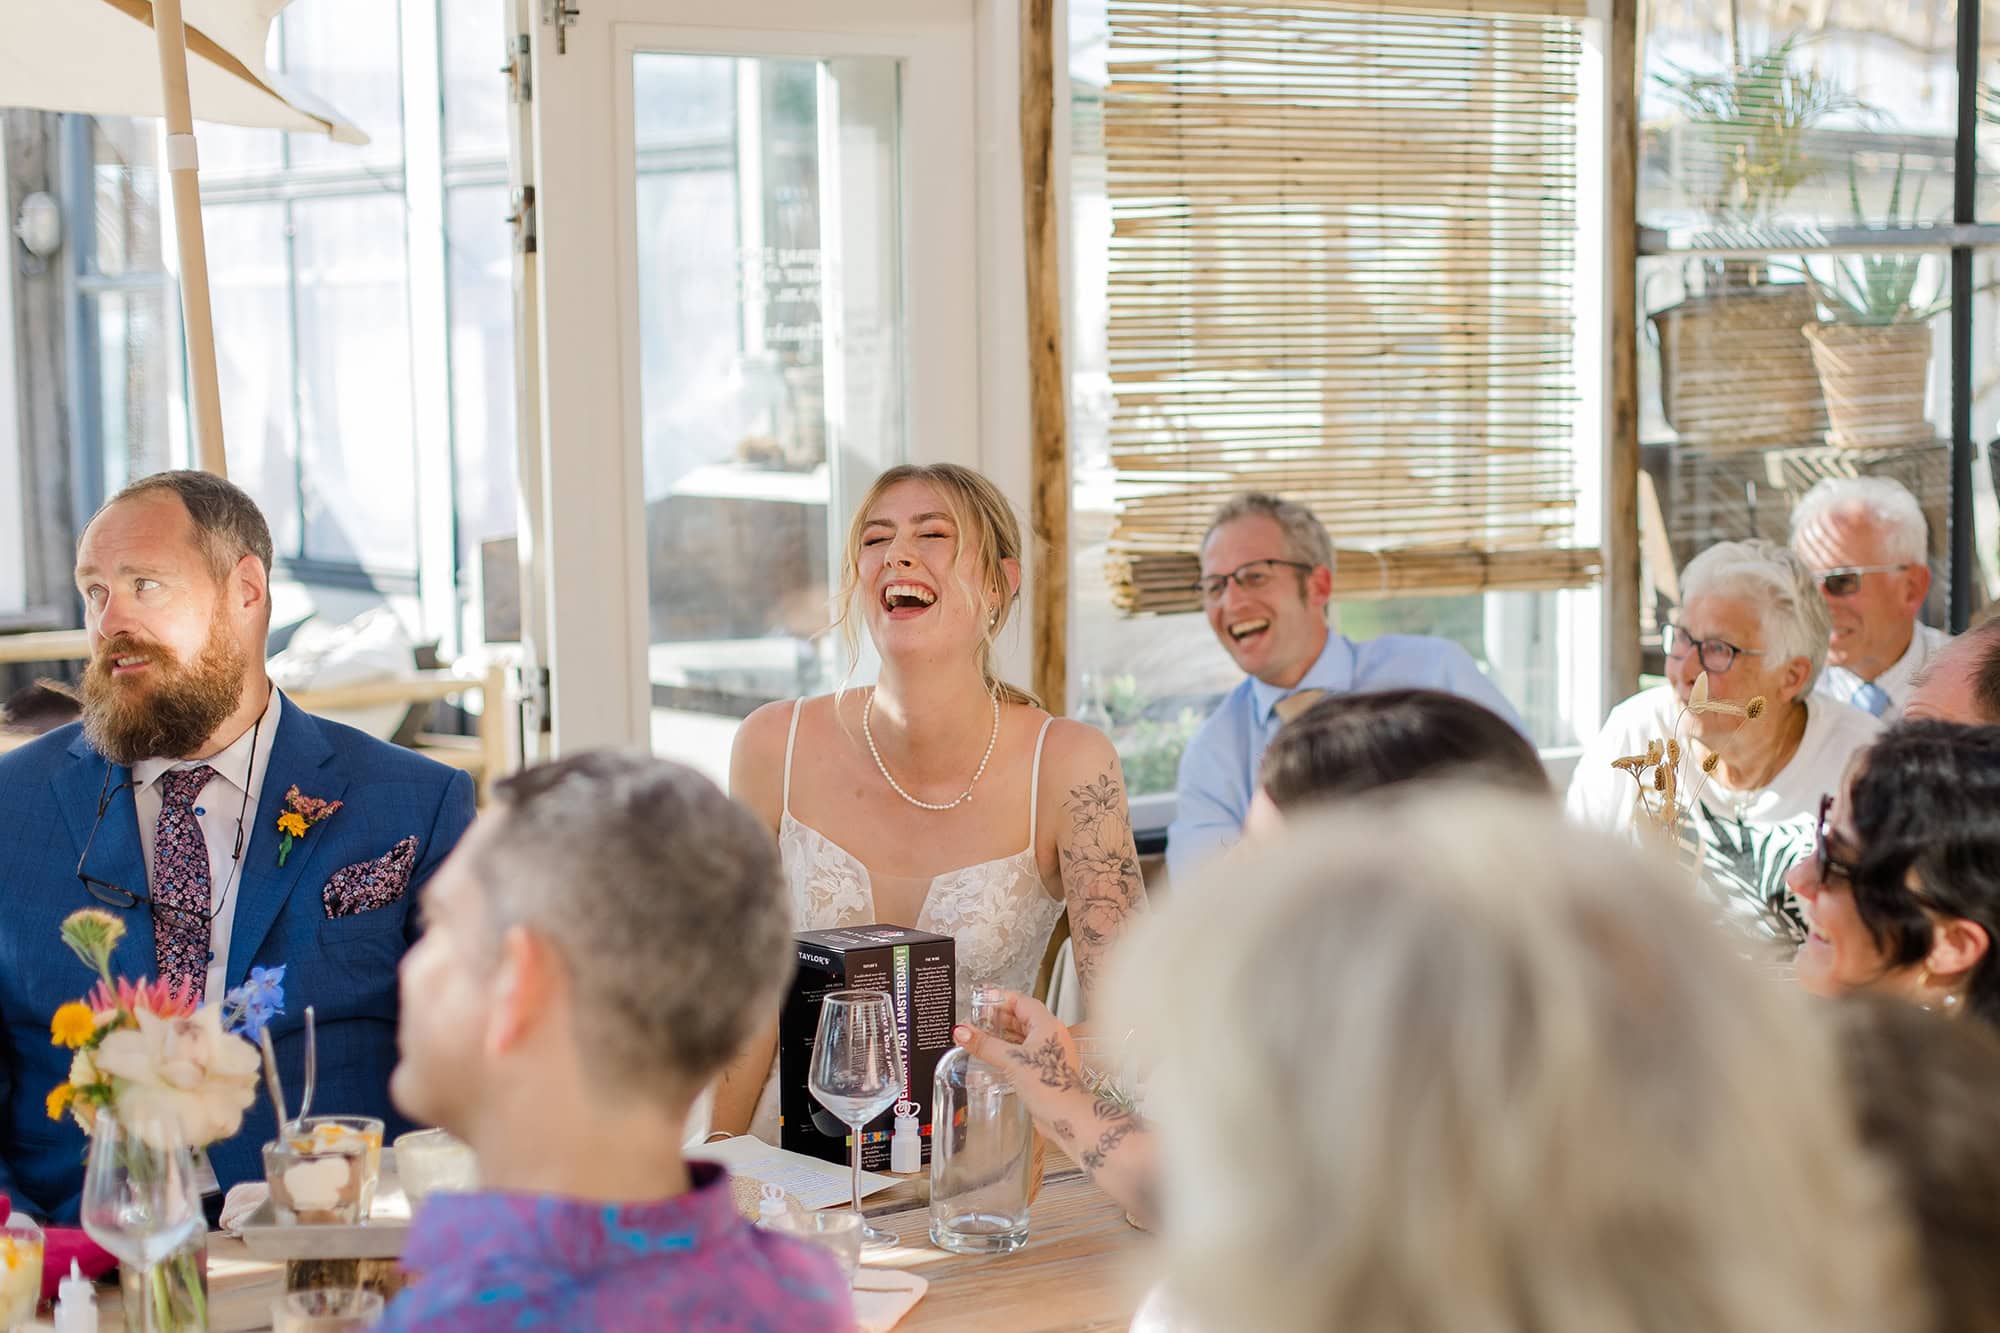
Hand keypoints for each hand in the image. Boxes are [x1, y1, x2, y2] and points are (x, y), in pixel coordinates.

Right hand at [952, 989, 1086, 1121]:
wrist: (1068, 1116)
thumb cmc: (1050, 1086)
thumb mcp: (1011, 1060)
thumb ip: (985, 1044)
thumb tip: (963, 1032)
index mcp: (1047, 1024)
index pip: (1021, 1001)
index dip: (1000, 998)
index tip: (981, 1000)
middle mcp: (1051, 1035)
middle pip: (1022, 1016)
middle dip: (999, 1017)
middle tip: (977, 1019)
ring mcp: (1050, 1052)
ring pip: (1023, 1035)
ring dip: (1003, 1034)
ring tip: (981, 1035)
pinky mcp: (1046, 1068)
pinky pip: (1025, 1051)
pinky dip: (1009, 1049)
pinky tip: (995, 1055)